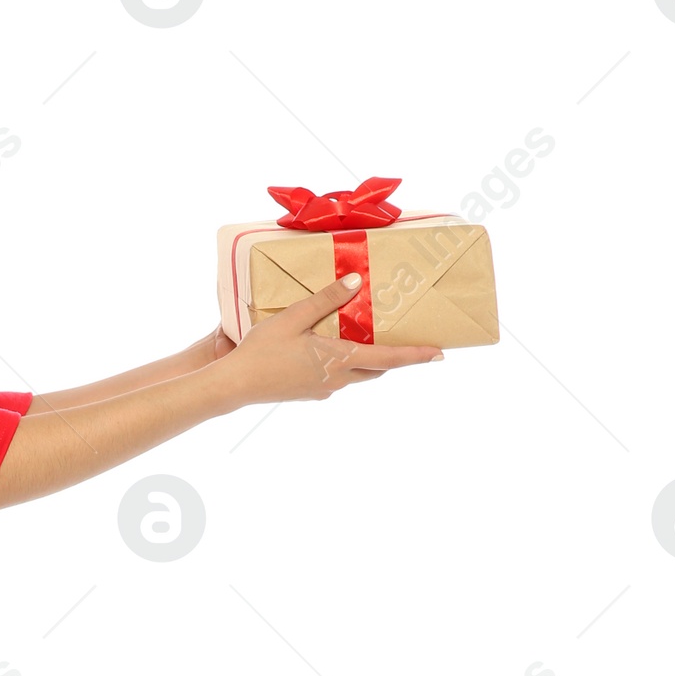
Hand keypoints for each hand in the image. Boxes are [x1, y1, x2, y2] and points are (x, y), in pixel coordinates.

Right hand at [210, 276, 442, 411]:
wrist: (234, 386)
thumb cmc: (262, 350)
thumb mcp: (295, 317)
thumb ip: (327, 299)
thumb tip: (356, 282)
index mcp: (340, 360)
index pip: (388, 359)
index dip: (416, 356)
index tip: (440, 354)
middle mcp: (337, 379)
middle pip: (376, 370)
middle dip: (394, 359)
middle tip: (409, 347)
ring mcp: (323, 390)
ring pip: (356, 375)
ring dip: (367, 362)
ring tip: (367, 344)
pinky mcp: (308, 394)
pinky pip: (335, 379)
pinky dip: (343, 366)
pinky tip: (327, 353)